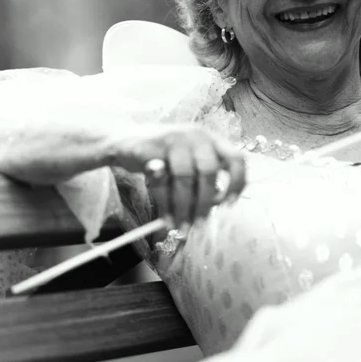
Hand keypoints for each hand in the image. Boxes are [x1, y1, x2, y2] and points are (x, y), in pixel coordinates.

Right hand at [110, 124, 246, 227]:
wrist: (123, 140)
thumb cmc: (162, 155)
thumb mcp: (188, 160)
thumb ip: (203, 177)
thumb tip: (214, 205)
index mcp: (210, 139)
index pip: (236, 158)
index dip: (237, 182)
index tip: (228, 204)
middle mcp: (195, 135)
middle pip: (209, 171)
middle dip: (204, 202)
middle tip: (199, 223)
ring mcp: (173, 139)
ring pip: (185, 178)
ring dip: (183, 207)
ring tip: (180, 226)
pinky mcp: (152, 148)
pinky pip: (161, 181)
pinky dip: (164, 204)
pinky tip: (165, 218)